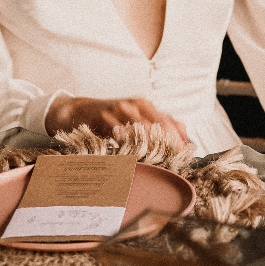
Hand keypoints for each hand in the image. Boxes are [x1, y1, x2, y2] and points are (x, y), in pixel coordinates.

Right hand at [46, 95, 190, 149]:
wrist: (80, 111)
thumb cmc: (112, 117)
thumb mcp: (136, 117)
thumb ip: (159, 124)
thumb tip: (184, 136)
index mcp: (145, 105)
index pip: (169, 121)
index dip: (178, 139)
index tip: (184, 154)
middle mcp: (134, 105)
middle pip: (158, 125)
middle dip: (167, 143)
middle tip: (173, 160)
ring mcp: (119, 110)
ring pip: (141, 129)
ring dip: (151, 146)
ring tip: (157, 160)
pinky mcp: (104, 118)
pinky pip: (120, 133)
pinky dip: (129, 145)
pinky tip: (134, 156)